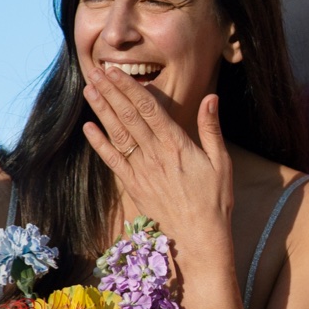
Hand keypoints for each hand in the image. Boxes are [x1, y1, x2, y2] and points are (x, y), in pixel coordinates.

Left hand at [81, 74, 233, 259]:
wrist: (199, 237)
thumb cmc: (215, 199)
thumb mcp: (221, 161)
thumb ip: (212, 128)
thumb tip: (211, 97)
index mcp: (177, 145)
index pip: (148, 109)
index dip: (130, 88)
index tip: (116, 71)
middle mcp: (155, 155)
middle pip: (128, 116)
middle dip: (111, 91)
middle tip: (95, 71)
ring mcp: (141, 171)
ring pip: (117, 134)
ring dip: (102, 110)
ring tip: (88, 89)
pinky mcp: (133, 186)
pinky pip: (112, 161)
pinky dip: (99, 144)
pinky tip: (88, 128)